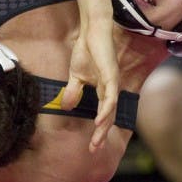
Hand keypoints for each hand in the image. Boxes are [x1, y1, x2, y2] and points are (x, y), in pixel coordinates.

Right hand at [61, 16, 117, 151]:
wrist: (92, 32)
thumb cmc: (86, 51)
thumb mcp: (76, 76)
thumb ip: (74, 91)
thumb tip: (68, 107)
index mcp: (104, 90)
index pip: (102, 115)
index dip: (98, 131)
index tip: (91, 146)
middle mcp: (111, 90)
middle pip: (108, 117)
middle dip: (101, 134)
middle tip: (93, 149)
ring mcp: (113, 83)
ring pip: (110, 110)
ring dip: (103, 126)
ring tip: (96, 140)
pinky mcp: (111, 76)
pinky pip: (110, 97)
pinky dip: (106, 110)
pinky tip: (100, 120)